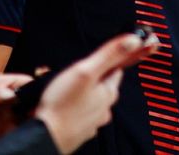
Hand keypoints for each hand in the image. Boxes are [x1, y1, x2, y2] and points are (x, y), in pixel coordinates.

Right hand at [34, 31, 158, 153]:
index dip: (106, 61)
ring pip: (91, 102)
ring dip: (82, 95)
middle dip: (91, 79)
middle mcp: (104, 109)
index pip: (115, 70)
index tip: (95, 59)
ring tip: (65, 91)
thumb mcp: (86, 71)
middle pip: (103, 86)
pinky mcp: (79, 131)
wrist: (44, 138)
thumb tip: (133, 40)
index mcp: (109, 92)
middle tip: (74, 75)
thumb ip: (109, 54)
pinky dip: (73, 110)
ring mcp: (92, 122)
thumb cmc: (61, 107)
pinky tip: (63, 107)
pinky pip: (79, 115)